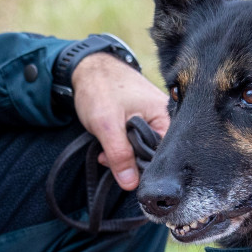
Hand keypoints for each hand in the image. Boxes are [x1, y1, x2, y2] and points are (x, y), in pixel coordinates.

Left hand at [71, 52, 169, 189]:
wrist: (86, 68)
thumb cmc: (101, 88)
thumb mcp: (107, 125)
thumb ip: (120, 155)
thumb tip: (131, 184)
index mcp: (165, 116)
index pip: (165, 154)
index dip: (147, 168)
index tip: (128, 175)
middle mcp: (164, 117)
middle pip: (155, 153)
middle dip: (131, 162)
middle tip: (109, 161)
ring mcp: (152, 119)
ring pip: (142, 149)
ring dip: (123, 155)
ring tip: (104, 152)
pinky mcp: (140, 121)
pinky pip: (135, 141)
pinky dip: (120, 147)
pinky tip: (106, 147)